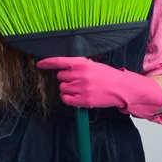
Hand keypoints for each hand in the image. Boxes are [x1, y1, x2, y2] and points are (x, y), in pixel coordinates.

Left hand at [36, 57, 161, 118]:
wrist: (121, 88)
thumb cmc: (107, 76)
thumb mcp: (93, 65)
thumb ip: (79, 66)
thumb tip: (64, 68)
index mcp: (82, 63)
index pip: (60, 61)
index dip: (48, 63)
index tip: (40, 64)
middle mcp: (80, 74)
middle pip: (60, 77)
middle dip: (66, 79)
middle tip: (77, 80)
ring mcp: (81, 88)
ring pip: (62, 88)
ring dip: (67, 89)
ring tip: (80, 89)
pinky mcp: (83, 100)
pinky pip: (66, 99)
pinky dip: (68, 98)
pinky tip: (76, 96)